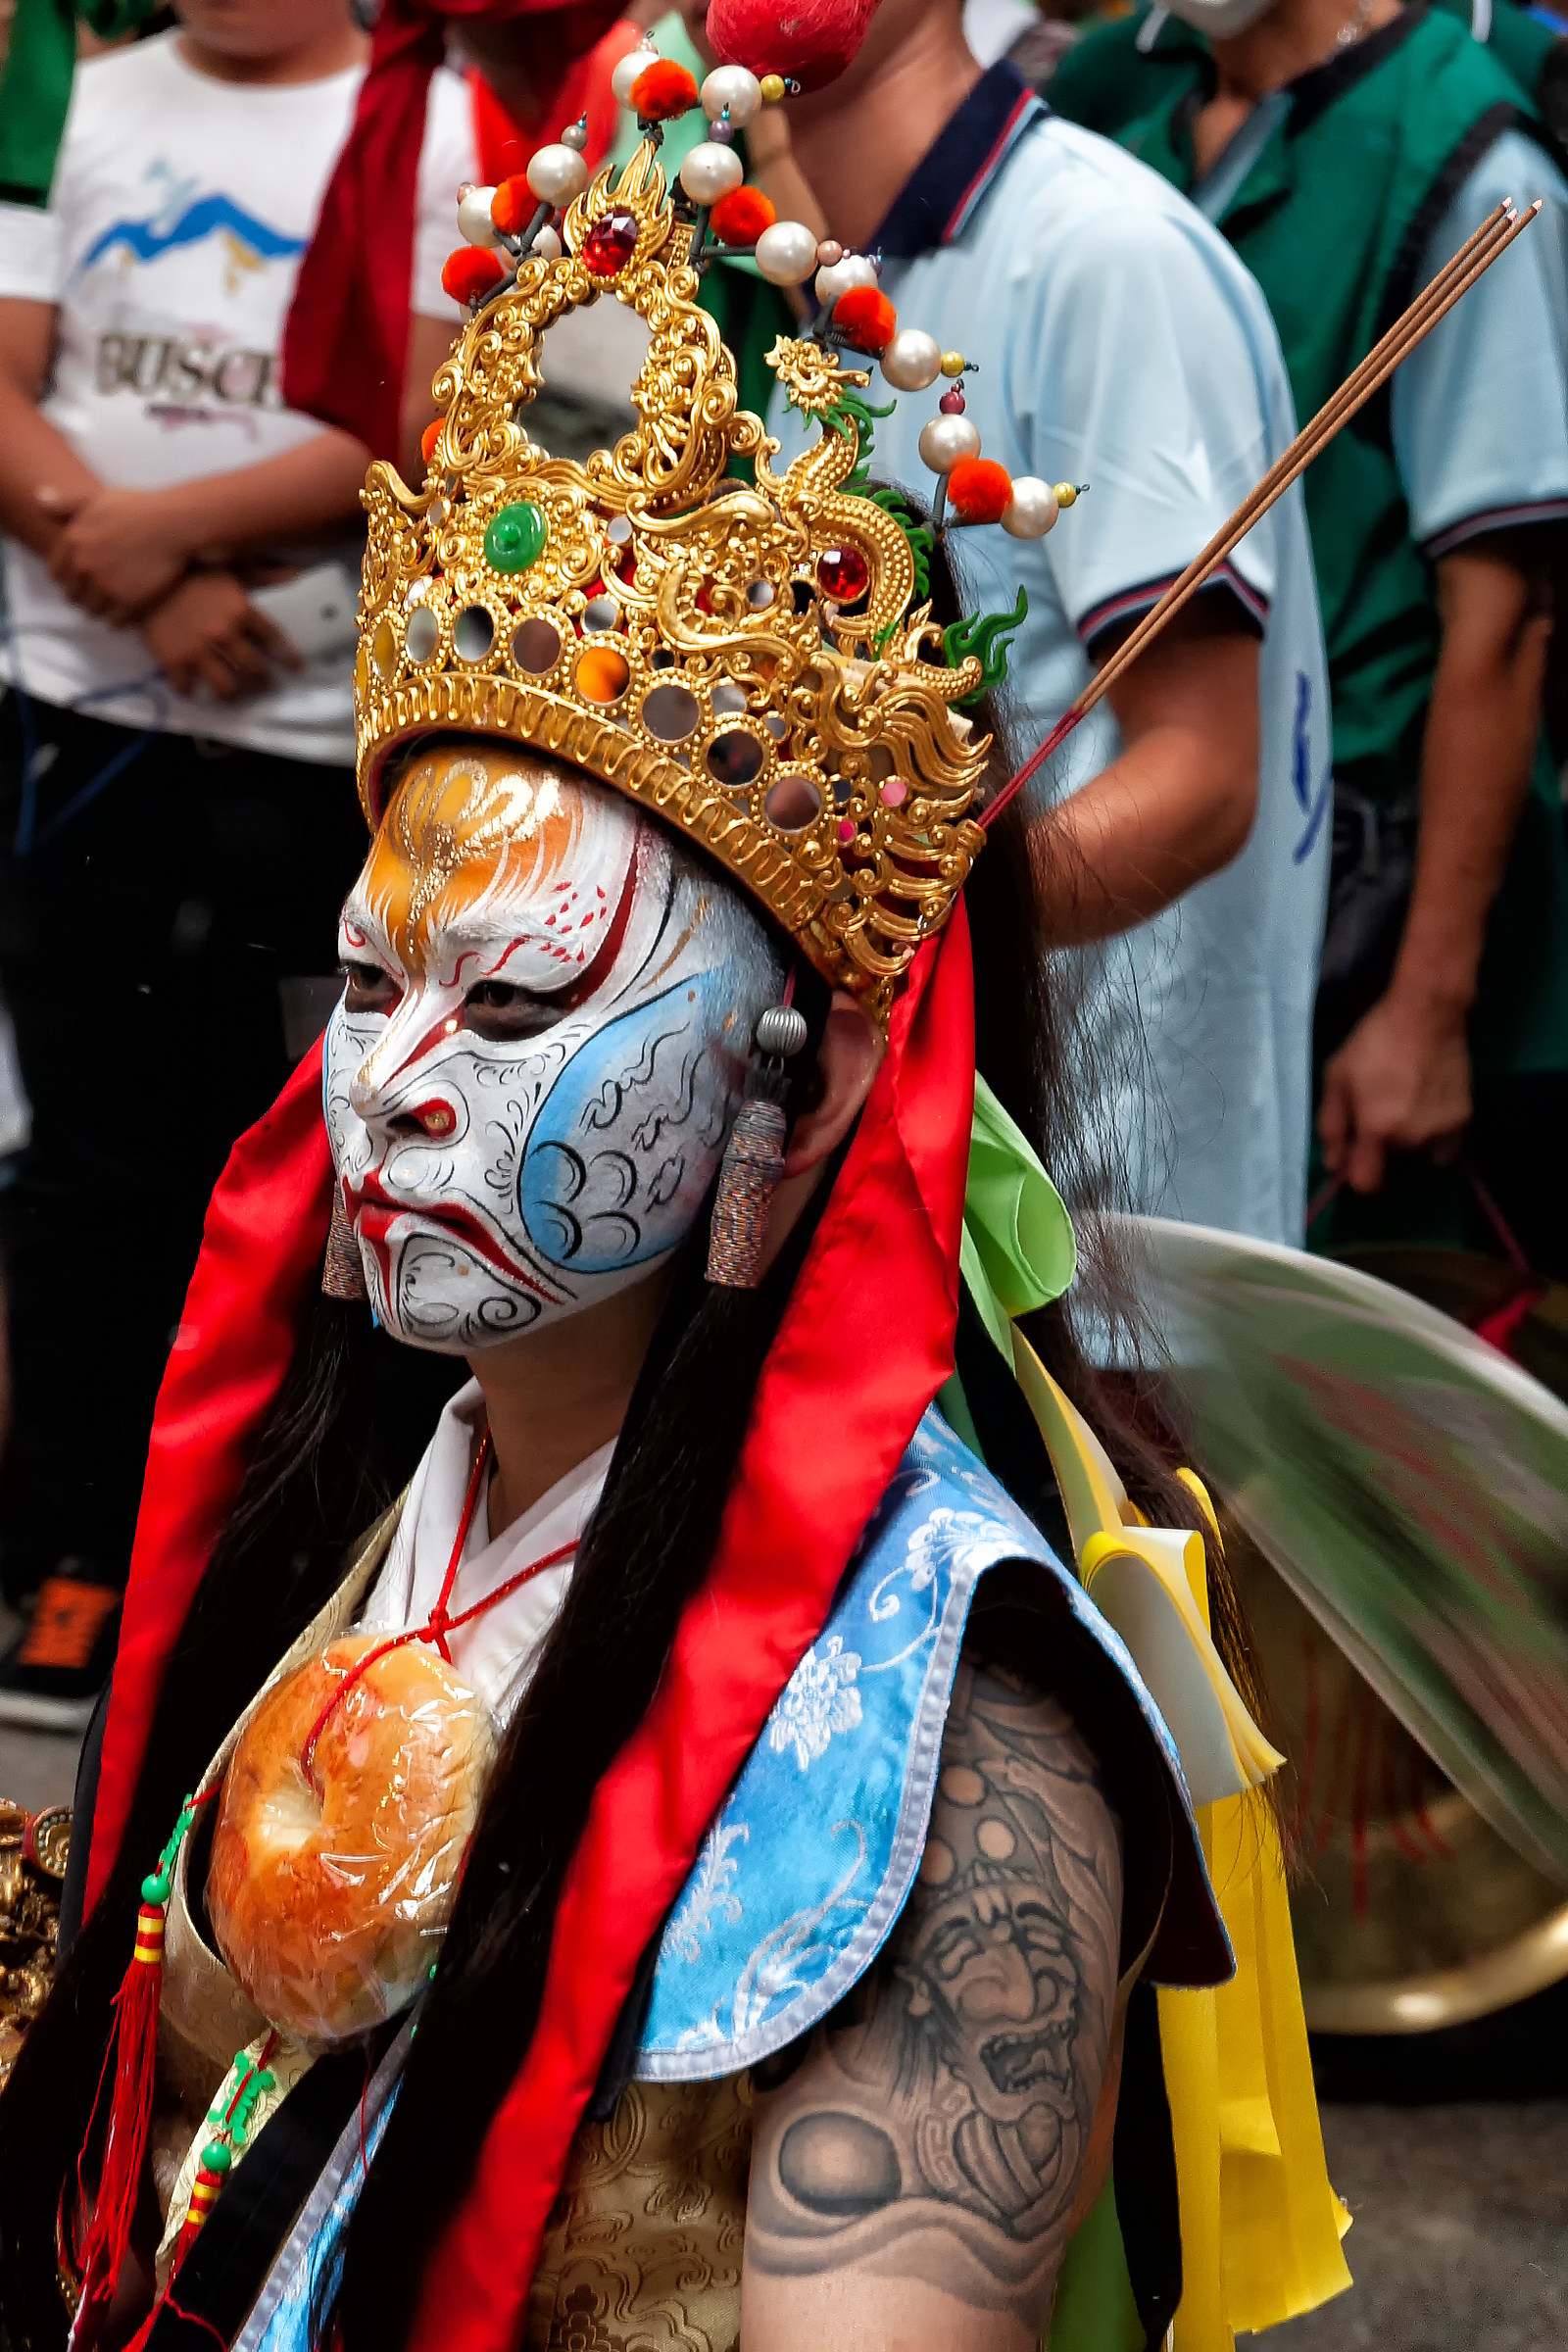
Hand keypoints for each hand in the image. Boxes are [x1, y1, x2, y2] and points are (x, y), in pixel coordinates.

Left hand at [38, 482, 196, 620]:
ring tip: (115, 603)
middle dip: (85, 596)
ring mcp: (105, 585)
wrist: (175, 524)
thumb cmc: (139, 508)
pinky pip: (114, 622)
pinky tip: (130, 611)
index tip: (85, 580)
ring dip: (102, 610)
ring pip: (93, 611)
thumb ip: (66, 503)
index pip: (57, 574)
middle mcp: (84, 565)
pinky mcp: (128, 602)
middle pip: (74, 596)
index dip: (70, 579)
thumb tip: (38, 499)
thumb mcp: (97, 498)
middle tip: (102, 593)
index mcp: (73, 540)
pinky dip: (120, 620)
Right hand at [138, 572, 297, 701]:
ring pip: (225, 689)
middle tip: (261, 684)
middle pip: (254, 671)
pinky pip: (187, 688)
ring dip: (232, 695)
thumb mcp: (229, 567)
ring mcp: (198, 650)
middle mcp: (224, 634)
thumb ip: (264, 575)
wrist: (142, 572)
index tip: (295, 668)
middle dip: (262, 681)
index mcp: (241, 611)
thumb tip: (297, 573)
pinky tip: (193, 687)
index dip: (288, 657)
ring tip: (233, 695)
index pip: (274, 641)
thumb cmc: (190, 568)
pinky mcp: (173, 659)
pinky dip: (190, 691)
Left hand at [1319, 987, 1471, 1193]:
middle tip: (1380, 1113)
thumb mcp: (1337, 1079)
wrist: (1427, 1014)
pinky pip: (1447, 1146)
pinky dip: (1435, 1136)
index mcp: (1378, 1130)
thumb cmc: (1374, 1042)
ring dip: (1411, 1145)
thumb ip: (1332, 1126)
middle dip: (1383, 1151)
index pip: (1367, 1184)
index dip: (1357, 1174)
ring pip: (1421, 1158)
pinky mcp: (1465, 1119)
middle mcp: (1414, 1139)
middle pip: (1393, 1167)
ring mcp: (1444, 1131)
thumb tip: (1334, 1165)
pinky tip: (1427, 1107)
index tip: (1355, 1153)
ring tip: (1406, 1109)